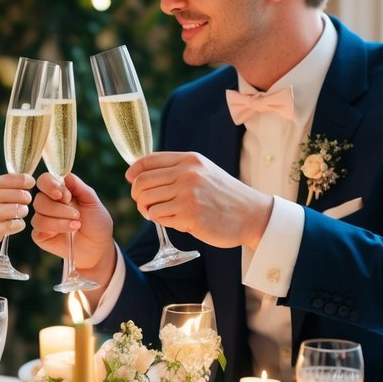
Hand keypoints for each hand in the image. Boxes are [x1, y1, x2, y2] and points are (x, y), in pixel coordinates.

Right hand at [0, 173, 33, 256]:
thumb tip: (26, 181)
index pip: (17, 179)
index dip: (28, 182)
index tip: (29, 185)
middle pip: (23, 195)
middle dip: (25, 200)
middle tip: (19, 204)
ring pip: (22, 210)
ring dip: (21, 213)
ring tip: (12, 215)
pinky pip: (18, 225)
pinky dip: (17, 225)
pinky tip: (8, 225)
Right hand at [31, 171, 115, 280]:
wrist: (98, 246)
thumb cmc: (96, 223)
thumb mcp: (92, 201)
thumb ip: (78, 186)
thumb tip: (65, 175)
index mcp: (59, 192)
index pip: (44, 180)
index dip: (50, 185)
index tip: (64, 195)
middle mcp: (48, 204)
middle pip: (39, 198)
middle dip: (59, 207)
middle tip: (76, 214)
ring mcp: (43, 219)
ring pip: (39, 213)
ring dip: (60, 219)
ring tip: (77, 224)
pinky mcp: (40, 234)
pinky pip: (39, 227)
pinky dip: (55, 227)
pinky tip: (68, 231)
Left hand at [126, 151, 273, 248]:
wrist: (251, 214)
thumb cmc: (224, 195)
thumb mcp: (203, 171)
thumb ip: (177, 170)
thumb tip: (141, 175)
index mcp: (189, 160)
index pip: (148, 161)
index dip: (134, 172)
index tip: (131, 180)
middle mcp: (187, 174)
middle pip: (141, 183)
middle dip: (138, 196)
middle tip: (145, 205)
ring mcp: (187, 194)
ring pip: (146, 202)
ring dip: (148, 211)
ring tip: (160, 214)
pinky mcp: (189, 215)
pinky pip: (158, 218)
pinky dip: (161, 221)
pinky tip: (175, 221)